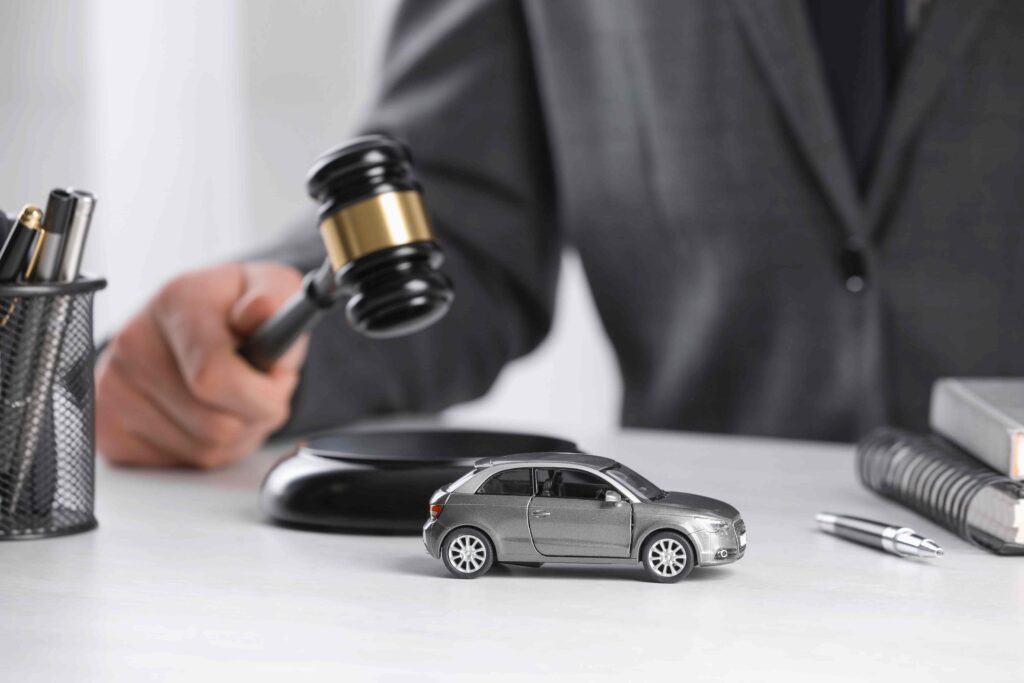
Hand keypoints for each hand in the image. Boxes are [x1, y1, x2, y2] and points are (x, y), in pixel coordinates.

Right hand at [96, 262, 307, 468]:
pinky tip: (205, 414)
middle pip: (216, 425)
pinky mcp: (108, 427)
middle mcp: (133, 341)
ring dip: (238, 435)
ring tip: (233, 398)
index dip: (261, 394)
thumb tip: (261, 309)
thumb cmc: (239, 312)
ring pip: (205, 450)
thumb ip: (277, 297)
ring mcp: (113, 386)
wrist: (192, 324)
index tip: (277, 382)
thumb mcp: (275, 288)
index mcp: (178, 301)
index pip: (213, 376)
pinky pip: (181, 463)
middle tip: (259, 387)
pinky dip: (208, 450)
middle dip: (256, 415)